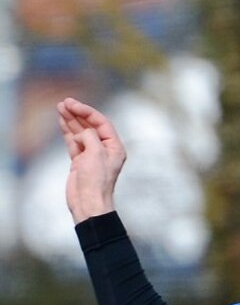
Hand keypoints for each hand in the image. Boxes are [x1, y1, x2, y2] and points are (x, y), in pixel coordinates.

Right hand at [57, 98, 127, 222]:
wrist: (88, 202)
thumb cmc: (96, 181)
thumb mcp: (96, 154)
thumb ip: (90, 137)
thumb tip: (81, 132)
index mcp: (115, 147)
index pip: (102, 123)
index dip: (87, 112)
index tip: (73, 104)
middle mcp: (104, 149)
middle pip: (90, 126)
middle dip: (78, 113)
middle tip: (64, 102)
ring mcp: (91, 155)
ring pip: (80, 132)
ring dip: (71, 120)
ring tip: (60, 107)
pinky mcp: (80, 161)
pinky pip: (73, 141)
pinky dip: (67, 131)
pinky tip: (62, 121)